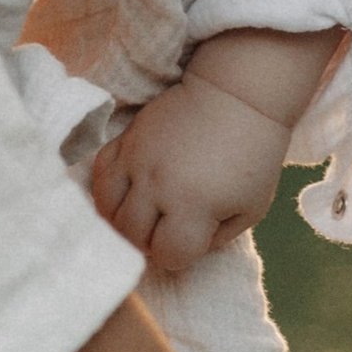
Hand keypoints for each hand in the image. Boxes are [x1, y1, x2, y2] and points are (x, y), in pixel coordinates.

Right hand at [93, 67, 293, 272]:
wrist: (235, 96)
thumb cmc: (252, 155)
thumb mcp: (250, 208)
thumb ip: (217, 239)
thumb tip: (184, 249)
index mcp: (194, 205)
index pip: (168, 255)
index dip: (180, 255)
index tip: (191, 239)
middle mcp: (158, 186)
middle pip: (132, 237)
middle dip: (149, 242)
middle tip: (166, 230)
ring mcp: (136, 161)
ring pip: (108, 211)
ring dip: (124, 221)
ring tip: (144, 216)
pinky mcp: (125, 140)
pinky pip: (99, 176)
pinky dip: (109, 192)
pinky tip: (128, 193)